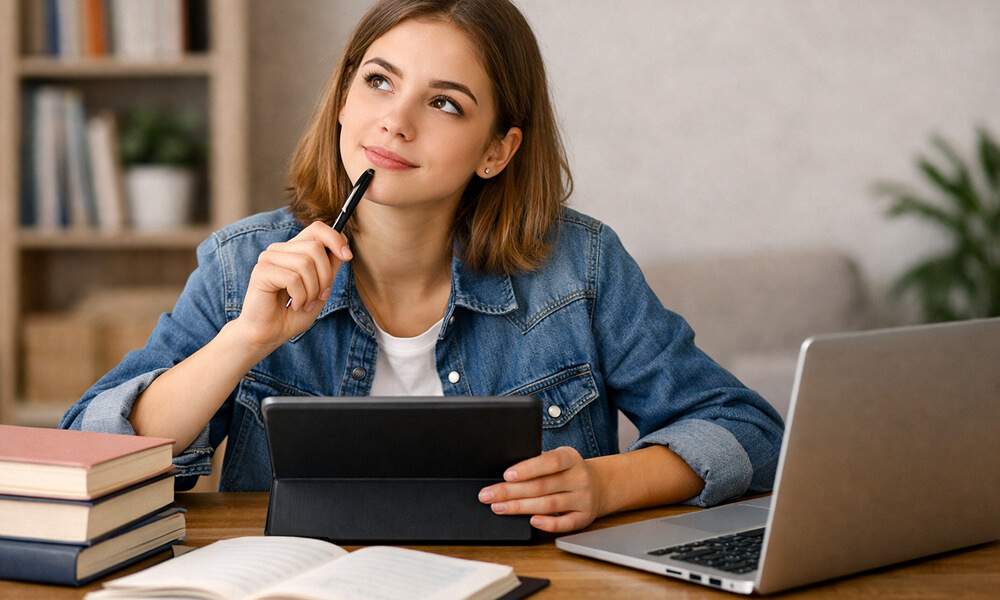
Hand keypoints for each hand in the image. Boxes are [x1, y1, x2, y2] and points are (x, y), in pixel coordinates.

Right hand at [234, 221, 352, 349]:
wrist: (269, 334)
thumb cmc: (293, 313)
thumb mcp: (320, 289)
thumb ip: (330, 268)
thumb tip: (343, 245)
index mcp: (294, 250)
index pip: (316, 229)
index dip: (335, 238)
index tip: (347, 256)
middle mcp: (280, 250)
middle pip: (315, 247)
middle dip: (325, 276)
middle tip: (319, 296)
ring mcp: (268, 258)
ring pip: (305, 263)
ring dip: (312, 290)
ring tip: (304, 304)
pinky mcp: (261, 272)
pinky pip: (293, 278)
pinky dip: (300, 296)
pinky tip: (294, 305)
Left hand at [478, 446, 603, 532]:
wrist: (599, 485)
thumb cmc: (567, 471)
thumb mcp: (558, 458)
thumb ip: (538, 463)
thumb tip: (506, 474)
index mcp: (571, 458)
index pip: (550, 462)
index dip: (528, 468)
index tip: (506, 475)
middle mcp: (579, 478)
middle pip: (542, 486)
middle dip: (511, 491)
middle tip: (487, 495)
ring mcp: (583, 499)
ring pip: (549, 505)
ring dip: (520, 507)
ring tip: (498, 507)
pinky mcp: (584, 518)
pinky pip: (564, 524)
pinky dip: (547, 524)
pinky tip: (531, 521)